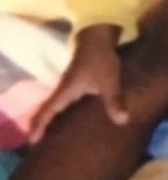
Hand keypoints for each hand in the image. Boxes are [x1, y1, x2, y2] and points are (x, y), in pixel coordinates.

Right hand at [29, 24, 125, 142]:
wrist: (98, 36)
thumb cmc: (101, 58)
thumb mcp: (109, 80)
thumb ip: (114, 100)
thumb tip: (122, 121)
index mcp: (66, 91)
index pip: (48, 111)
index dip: (40, 125)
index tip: (32, 141)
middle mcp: (63, 89)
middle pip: (48, 110)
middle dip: (43, 125)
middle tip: (40, 143)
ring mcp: (69, 85)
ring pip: (56, 105)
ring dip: (52, 118)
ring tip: (52, 136)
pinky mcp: (76, 82)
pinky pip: (64, 101)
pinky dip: (62, 111)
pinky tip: (70, 119)